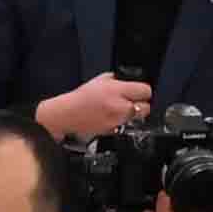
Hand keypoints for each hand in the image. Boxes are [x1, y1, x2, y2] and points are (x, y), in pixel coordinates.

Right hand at [35, 70, 153, 139]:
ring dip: (133, 114)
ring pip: (137, 119)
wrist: (67, 114)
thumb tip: (127, 82)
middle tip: (134, 102)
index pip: (146, 91)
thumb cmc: (81, 98)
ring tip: (123, 110)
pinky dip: (122, 123)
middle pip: (146, 107)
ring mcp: (116, 121)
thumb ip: (117, 80)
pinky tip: (113, 118)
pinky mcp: (112, 131)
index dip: (143, 91)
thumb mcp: (100, 80)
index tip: (140, 92)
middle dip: (142, 104)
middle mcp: (119, 106)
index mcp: (117, 90)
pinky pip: (125, 126)